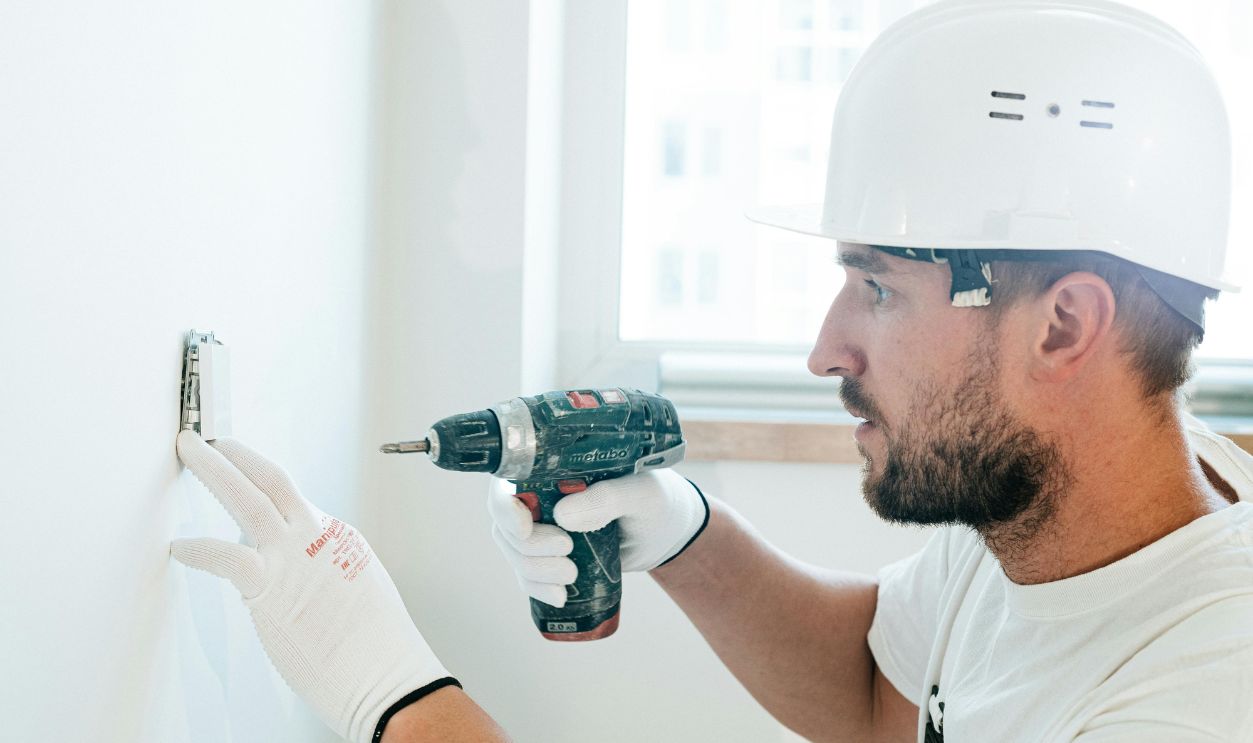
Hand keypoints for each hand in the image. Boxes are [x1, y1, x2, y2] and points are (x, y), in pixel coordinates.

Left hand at [172, 431, 452, 742]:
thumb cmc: (375, 648)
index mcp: (338, 538)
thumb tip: (306, 583)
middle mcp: (316, 537)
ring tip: (190, 452)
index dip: (260, 483)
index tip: (239, 474)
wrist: (386, 674)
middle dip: (234, 455)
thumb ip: (328, 577)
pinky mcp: (271, 588)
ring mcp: (293, 559)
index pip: (292, 502)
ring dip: (214, 470)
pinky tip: (179, 546)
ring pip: (247, 498)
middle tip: (206, 440)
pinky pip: (225, 556)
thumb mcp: (359, 593)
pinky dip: (199, 547)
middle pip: (271, 479)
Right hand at [486, 469, 708, 606]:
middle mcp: (540, 495)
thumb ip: (608, 497)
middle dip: (530, 546)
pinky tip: (560, 597)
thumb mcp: (642, 494)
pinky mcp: (550, 556)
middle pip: (506, 523)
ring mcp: (542, 527)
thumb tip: (563, 515)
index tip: (524, 528)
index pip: (509, 482)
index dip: (505, 507)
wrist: (665, 531)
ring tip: (571, 576)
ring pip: (515, 552)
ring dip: (534, 570)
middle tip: (567, 552)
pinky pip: (528, 575)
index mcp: (555, 468)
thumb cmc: (655, 500)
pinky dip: (538, 589)